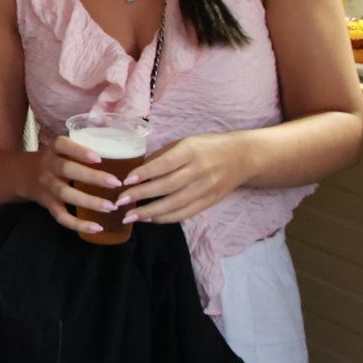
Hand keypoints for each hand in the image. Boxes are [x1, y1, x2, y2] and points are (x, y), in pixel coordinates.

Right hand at [32, 134, 125, 236]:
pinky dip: (78, 224)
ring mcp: (47, 186)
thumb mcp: (63, 149)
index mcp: (54, 150)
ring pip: (65, 194)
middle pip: (67, 170)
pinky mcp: (48, 204)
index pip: (62, 145)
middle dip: (91, 177)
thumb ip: (84, 149)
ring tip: (111, 207)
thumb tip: (127, 153)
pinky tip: (97, 228)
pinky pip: (61, 216)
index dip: (79, 151)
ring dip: (89, 201)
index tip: (98, 158)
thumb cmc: (56, 160)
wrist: (25, 175)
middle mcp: (48, 166)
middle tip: (116, 183)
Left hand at [119, 132, 252, 225]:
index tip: (125, 181)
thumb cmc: (207, 146)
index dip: (145, 173)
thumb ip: (164, 156)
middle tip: (120, 202)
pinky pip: (185, 213)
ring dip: (150, 212)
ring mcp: (205, 189)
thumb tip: (138, 171)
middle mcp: (199, 171)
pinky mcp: (209, 202)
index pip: (165, 164)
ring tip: (130, 216)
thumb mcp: (185, 142)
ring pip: (175, 204)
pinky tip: (149, 219)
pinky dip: (166, 218)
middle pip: (167, 186)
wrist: (242, 157)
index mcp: (191, 151)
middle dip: (142, 195)